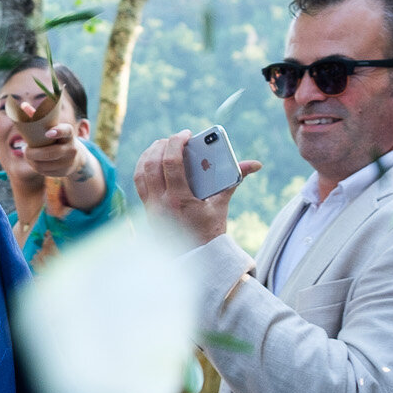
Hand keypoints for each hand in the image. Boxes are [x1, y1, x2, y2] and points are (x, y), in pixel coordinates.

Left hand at [20, 123, 84, 181]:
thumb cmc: (57, 139)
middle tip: (24, 149)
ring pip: (43, 165)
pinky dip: (34, 167)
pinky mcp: (63, 172)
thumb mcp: (55, 129)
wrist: (74, 157)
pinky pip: (43, 171)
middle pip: (50, 153)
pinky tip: (33, 162)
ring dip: (31, 160)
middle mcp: (71, 148)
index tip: (47, 133)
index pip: (66, 131)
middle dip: (32, 153)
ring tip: (27, 155)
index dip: (58, 131)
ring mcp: (68, 162)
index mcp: (69, 134)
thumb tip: (23, 108)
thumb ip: (41, 121)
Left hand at [133, 132, 259, 246]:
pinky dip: (143, 168)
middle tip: (174, 139)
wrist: (195, 258)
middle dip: (162, 146)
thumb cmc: (210, 232)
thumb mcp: (221, 206)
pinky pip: (138, 183)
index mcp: (180, 200)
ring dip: (149, 154)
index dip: (176, 144)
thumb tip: (255, 165)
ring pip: (141, 172)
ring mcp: (150, 207)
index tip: (185, 134)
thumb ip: (233, 180)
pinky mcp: (145, 210)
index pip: (171, 164)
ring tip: (161, 145)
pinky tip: (152, 161)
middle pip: (152, 165)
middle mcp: (160, 204)